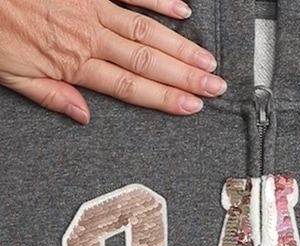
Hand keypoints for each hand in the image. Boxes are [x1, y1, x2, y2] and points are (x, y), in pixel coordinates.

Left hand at [0, 0, 226, 123]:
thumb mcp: (12, 75)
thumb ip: (51, 96)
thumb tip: (83, 117)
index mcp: (73, 62)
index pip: (130, 86)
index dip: (164, 98)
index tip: (191, 106)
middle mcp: (89, 34)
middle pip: (147, 61)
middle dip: (185, 76)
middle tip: (215, 87)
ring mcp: (92, 5)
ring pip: (145, 29)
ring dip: (179, 47)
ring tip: (206, 61)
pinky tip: (181, 9)